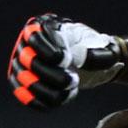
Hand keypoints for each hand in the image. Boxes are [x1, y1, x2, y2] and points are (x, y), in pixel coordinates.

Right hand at [8, 14, 125, 109]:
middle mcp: (28, 43)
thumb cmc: (97, 52)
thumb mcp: (106, 50)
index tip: (68, 60)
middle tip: (74, 80)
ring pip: (25, 79)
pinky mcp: (22, 81)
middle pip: (28, 60)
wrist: (92, 64)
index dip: (49, 52)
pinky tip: (63, 97)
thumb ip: (98, 54)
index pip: (35, 38)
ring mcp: (22, 63)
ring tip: (71, 88)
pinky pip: (24, 95)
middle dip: (52, 75)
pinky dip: (42, 101)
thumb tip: (80, 59)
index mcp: (46, 26)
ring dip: (48, 90)